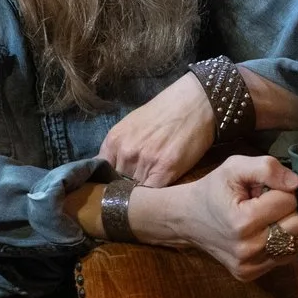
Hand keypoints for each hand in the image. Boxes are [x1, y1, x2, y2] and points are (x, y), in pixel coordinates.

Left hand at [100, 71, 217, 186]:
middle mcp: (126, 152)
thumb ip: (121, 147)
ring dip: (145, 192)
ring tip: (156, 186)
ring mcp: (145, 162)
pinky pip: (154, 192)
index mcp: (113, 141)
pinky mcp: (166, 169)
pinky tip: (163, 190)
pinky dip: (157, 195)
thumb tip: (115, 170)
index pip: (104, 173)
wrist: (194, 103)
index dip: (112, 180)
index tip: (121, 183)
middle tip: (143, 184)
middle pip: (120, 184)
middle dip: (129, 186)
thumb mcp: (132, 126)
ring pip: (138, 190)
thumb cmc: (165, 112)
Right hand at [131, 154, 297, 280]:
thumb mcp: (234, 167)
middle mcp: (246, 249)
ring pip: (296, 244)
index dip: (278, 191)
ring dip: (284, 228)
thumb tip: (296, 184)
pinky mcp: (249, 275)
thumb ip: (267, 168)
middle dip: (286, 211)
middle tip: (264, 206)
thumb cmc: (213, 190)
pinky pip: (285, 257)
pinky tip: (260, 234)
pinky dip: (280, 244)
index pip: (289, 202)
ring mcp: (248, 266)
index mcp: (242, 222)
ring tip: (261, 221)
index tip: (260, 192)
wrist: (185, 218)